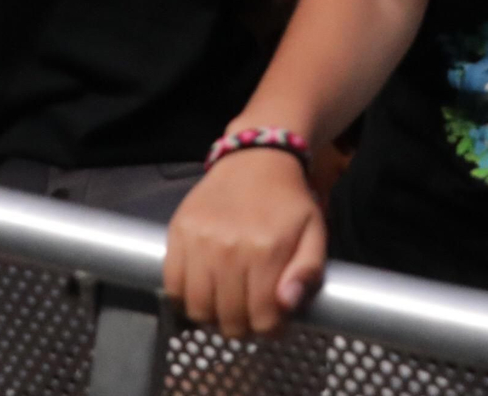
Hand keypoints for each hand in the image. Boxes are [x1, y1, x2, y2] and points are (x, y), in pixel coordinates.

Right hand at [164, 150, 324, 338]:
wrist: (255, 158)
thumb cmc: (288, 201)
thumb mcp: (314, 231)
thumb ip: (308, 271)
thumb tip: (287, 304)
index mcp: (267, 250)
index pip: (262, 319)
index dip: (270, 329)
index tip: (273, 322)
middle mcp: (230, 248)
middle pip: (229, 319)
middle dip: (243, 326)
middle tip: (249, 314)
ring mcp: (200, 241)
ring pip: (198, 309)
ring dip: (213, 317)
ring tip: (226, 304)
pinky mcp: (178, 232)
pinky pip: (173, 286)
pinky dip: (185, 299)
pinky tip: (203, 290)